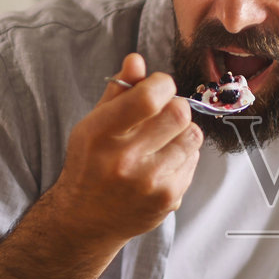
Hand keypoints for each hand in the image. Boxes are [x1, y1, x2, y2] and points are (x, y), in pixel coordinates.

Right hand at [48, 53, 201, 247]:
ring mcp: (150, 182)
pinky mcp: (168, 198)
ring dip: (181, 132)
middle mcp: (125, 160)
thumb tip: (137, 60)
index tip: (157, 88)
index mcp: (101, 133)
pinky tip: (162, 163)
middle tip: (162, 114)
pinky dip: (183, 156)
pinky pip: (193, 160)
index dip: (161, 84)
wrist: (85, 219)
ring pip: (192, 135)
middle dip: (175, 106)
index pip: (150, 97)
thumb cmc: (90, 164)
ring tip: (161, 140)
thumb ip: (118, 91)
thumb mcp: (93, 124)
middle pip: (179, 113)